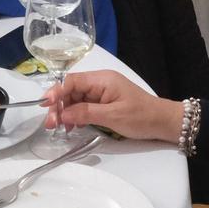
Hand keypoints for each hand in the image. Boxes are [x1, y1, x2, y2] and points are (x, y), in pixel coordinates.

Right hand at [40, 68, 184, 141]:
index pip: (71, 81)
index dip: (56, 92)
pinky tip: (71, 126)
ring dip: (65, 112)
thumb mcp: (112, 116)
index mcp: (102, 79)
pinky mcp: (104, 102)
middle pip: (71, 90)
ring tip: (57, 128)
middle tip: (50, 123)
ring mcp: (102, 92)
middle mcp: (100, 82)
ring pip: (75, 99)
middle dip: (58, 105)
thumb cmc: (141, 117)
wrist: (163, 122)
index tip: (45, 106)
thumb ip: (85, 113)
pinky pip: (84, 106)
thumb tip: (61, 114)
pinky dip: (75, 115)